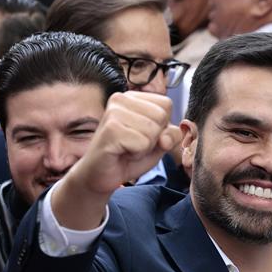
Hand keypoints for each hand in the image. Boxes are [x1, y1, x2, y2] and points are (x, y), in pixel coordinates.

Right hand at [51, 91, 181, 229]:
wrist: (100, 175)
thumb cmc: (128, 156)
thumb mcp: (158, 143)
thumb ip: (171, 135)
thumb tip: (166, 137)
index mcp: (133, 97)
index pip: (166, 104)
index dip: (162, 126)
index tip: (143, 135)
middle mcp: (121, 98)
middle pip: (161, 116)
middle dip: (153, 137)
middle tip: (133, 143)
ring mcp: (114, 112)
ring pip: (152, 130)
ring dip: (144, 147)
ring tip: (127, 147)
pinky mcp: (110, 129)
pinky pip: (142, 143)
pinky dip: (136, 153)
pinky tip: (121, 152)